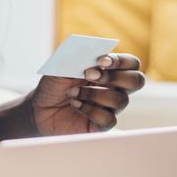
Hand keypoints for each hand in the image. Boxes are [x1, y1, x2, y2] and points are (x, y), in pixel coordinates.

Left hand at [30, 53, 144, 134]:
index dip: (121, 61)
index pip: (131, 63)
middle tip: (89, 75)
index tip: (101, 61)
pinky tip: (76, 105)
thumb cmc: (54, 86)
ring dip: (93, 94)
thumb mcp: (60, 66)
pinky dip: (90, 111)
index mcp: (109, 71)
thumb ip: (76, 56)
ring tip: (73, 93)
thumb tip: (91, 51)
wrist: (39, 109)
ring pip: (120, 100)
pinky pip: (109, 119)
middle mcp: (114, 89)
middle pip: (137, 81)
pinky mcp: (102, 125)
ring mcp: (109, 107)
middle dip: (113, 77)